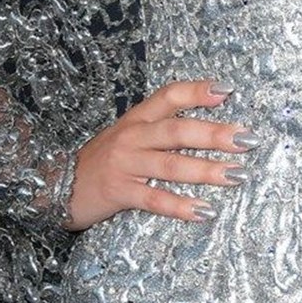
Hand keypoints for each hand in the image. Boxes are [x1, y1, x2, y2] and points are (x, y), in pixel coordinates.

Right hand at [63, 79, 253, 231]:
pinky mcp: (118, 192)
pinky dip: (181, 206)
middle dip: (215, 134)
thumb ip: (160, 128)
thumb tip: (208, 124)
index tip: (227, 91)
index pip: (169, 95)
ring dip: (207, 171)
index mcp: (137, 119)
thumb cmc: (102, 160)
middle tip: (247, 139)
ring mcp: (124, 164)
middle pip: (177, 131)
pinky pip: (154, 199)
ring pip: (171, 166)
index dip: (197, 91)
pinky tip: (205, 211)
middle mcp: (132, 137)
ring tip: (237, 175)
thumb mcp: (128, 135)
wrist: (54, 183)